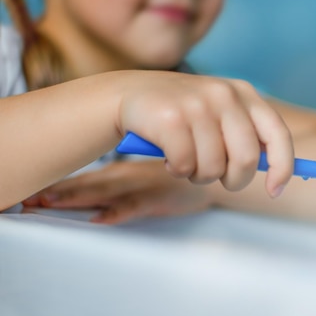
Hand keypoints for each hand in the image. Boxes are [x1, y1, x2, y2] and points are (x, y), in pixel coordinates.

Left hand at [23, 160, 214, 224]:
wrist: (214, 165)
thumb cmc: (179, 172)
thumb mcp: (148, 171)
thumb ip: (128, 175)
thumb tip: (104, 186)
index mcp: (123, 171)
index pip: (86, 178)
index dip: (61, 184)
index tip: (36, 190)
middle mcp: (127, 176)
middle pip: (88, 186)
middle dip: (60, 192)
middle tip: (32, 199)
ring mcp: (141, 186)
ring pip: (103, 194)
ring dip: (77, 199)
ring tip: (50, 204)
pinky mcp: (157, 198)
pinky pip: (133, 207)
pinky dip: (116, 213)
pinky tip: (100, 219)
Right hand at [116, 71, 293, 196]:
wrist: (126, 95)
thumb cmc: (181, 114)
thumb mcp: (220, 114)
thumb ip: (247, 136)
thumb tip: (278, 173)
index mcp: (244, 93)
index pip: (278, 133)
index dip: (282, 166)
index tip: (275, 191)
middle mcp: (224, 94)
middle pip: (246, 159)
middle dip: (233, 180)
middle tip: (216, 177)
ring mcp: (197, 104)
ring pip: (213, 167)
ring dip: (198, 175)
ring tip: (186, 159)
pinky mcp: (170, 117)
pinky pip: (184, 166)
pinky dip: (176, 170)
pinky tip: (167, 154)